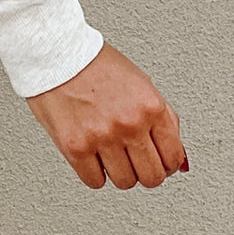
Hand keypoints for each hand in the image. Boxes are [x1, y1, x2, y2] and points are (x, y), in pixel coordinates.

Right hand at [27, 40, 186, 187]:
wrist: (56, 52)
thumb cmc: (95, 63)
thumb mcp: (141, 82)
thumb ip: (162, 119)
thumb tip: (177, 156)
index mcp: (150, 107)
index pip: (173, 158)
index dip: (166, 164)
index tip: (157, 162)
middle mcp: (129, 124)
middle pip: (151, 177)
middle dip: (145, 172)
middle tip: (134, 162)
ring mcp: (102, 137)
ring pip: (124, 182)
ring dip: (118, 172)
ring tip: (109, 154)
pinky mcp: (75, 147)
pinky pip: (94, 181)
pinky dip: (94, 173)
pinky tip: (91, 156)